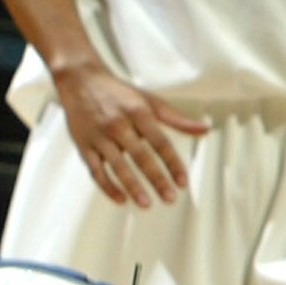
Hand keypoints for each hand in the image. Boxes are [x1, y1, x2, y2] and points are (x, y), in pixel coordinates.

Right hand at [53, 55, 207, 205]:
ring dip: (132, 186)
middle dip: (156, 178)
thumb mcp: (150, 101)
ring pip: (117, 165)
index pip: (160, 141)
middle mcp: (118, 124)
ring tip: (146, 203)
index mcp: (137, 112)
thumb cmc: (119, 93)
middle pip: (140, 155)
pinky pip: (95, 170)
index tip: (183, 182)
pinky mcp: (83, 145)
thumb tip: (205, 129)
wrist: (80, 81)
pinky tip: (121, 198)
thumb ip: (177, 118)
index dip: (173, 162)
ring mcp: (99, 136)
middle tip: (170, 198)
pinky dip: (107, 186)